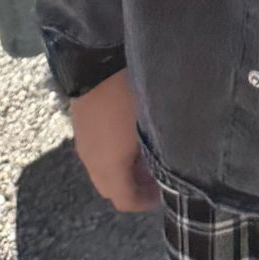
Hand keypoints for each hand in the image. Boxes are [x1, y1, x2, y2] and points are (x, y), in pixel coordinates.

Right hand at [68, 69, 157, 212]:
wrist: (94, 58)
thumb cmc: (127, 94)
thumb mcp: (151, 122)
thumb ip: (163, 148)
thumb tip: (177, 159)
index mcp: (108, 166)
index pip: (125, 200)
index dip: (146, 201)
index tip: (166, 191)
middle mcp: (92, 160)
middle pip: (113, 188)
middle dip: (136, 187)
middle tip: (159, 173)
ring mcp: (84, 142)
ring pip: (104, 170)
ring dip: (126, 169)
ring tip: (149, 151)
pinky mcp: (81, 125)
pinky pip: (98, 152)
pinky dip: (115, 154)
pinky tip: (132, 135)